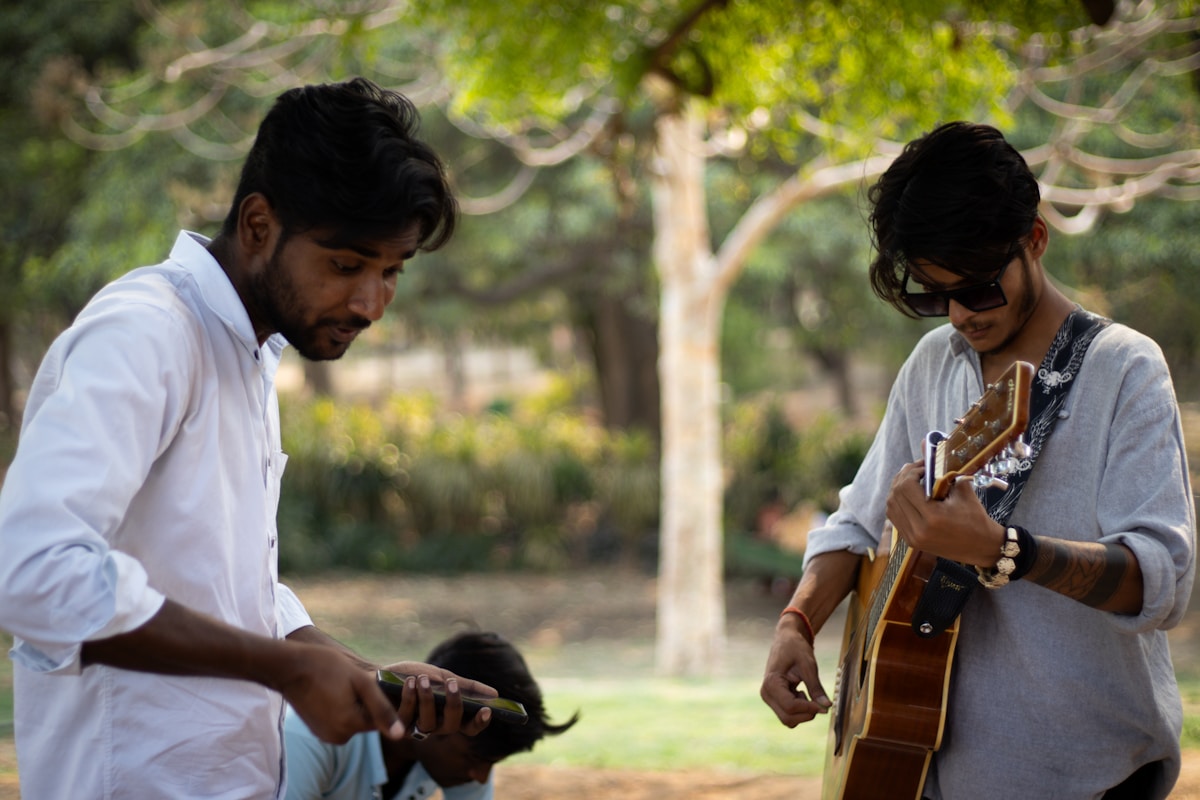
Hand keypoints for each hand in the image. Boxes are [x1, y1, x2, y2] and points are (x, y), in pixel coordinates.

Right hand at [273, 642, 403, 744]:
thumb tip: (401, 734)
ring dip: (353, 706)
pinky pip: (340, 722)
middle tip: (352, 681)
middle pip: (366, 721)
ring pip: (353, 721)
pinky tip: (332, 692)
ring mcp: (326, 736)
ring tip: (341, 685)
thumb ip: (381, 708)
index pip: (382, 719)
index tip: (369, 683)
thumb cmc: (326, 667)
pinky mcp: (318, 731)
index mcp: (350, 725)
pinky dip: (341, 709)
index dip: (381, 700)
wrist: (289, 668)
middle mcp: (338, 737)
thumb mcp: (359, 681)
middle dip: (366, 703)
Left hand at [379, 661, 496, 738]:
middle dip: (453, 705)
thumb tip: (494, 694)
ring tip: (422, 679)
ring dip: (427, 699)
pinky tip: (409, 683)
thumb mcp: (442, 676)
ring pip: (429, 723)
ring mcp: (416, 729)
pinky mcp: (397, 727)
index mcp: (449, 715)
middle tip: (451, 684)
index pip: (470, 727)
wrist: (380, 676)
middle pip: (453, 726)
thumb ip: (465, 686)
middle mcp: (436, 726)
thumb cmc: (414, 675)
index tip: (487, 709)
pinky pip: (407, 717)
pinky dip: (409, 697)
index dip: (480, 722)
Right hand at [760, 618, 832, 727]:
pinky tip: (802, 693)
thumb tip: (827, 706)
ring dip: (803, 712)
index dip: (810, 708)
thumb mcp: (808, 665)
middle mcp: (767, 694)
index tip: (825, 706)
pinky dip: (800, 709)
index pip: (791, 706)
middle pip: (789, 718)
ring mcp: (770, 698)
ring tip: (807, 692)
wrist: (786, 639)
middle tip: (820, 701)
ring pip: (789, 719)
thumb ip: (816, 688)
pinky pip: (789, 714)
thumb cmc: (795, 648)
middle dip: (807, 713)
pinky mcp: (775, 699)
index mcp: (771, 683)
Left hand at [885, 460, 1003, 565]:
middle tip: (917, 470)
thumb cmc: (976, 518)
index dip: (912, 471)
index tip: (925, 466)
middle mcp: (918, 530)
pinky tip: (909, 495)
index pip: (906, 487)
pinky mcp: (910, 541)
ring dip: (898, 489)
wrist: (982, 547)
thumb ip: (942, 467)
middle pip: (895, 495)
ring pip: (891, 505)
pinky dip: (898, 502)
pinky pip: (894, 517)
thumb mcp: (962, 490)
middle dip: (904, 477)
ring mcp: (912, 538)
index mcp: (932, 517)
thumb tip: (925, 441)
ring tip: (912, 480)